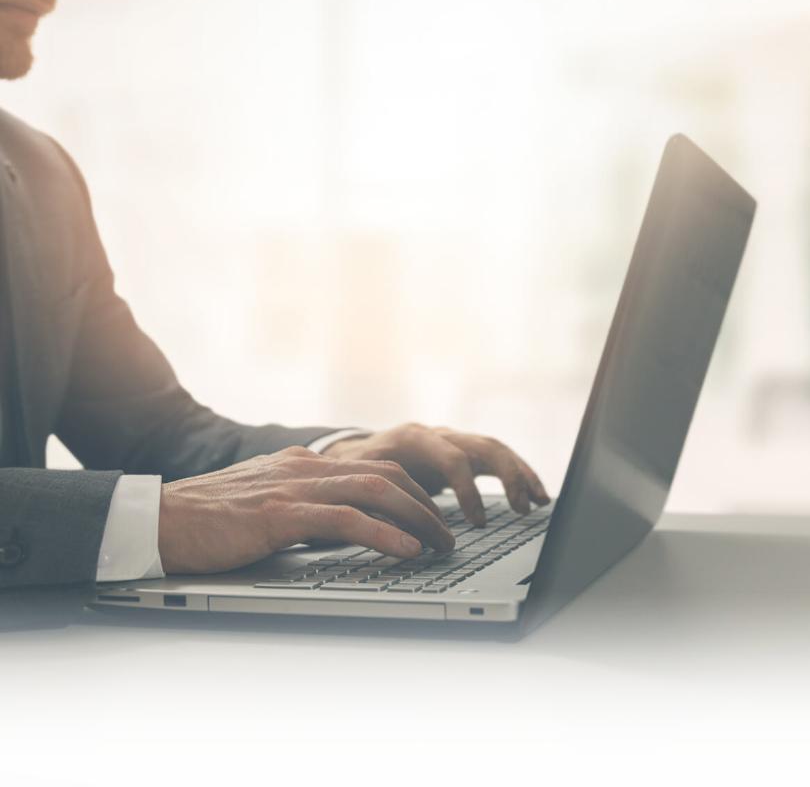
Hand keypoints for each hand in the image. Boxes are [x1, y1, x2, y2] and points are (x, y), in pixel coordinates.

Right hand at [158, 447, 455, 574]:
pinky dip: (384, 534)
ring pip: (376, 492)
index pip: (373, 468)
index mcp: (300, 464)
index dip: (412, 492)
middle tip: (449, 535)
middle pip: (387, 476)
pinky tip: (406, 550)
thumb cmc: (203, 520)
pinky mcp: (280, 515)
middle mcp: (303, 469)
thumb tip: (335, 528)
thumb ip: (298, 507)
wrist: (155, 520)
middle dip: (427, 505)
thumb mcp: (262, 504)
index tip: (434, 516)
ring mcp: (293, 489)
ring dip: (418, 519)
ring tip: (440, 545)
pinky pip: (346, 520)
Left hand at [322, 423, 548, 526]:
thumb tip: (398, 531)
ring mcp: (454, 440)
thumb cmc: (353, 470)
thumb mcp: (358, 482)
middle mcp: (439, 434)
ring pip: (497, 450)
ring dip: (522, 475)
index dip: (469, 490)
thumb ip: (377, 501)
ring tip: (540, 502)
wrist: (351, 451)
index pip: (453, 458)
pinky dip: (518, 476)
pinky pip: (498, 459)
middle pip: (485, 446)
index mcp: (414, 438)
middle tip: (523, 508)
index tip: (477, 523)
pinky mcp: (463, 452)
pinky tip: (534, 497)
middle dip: (509, 477)